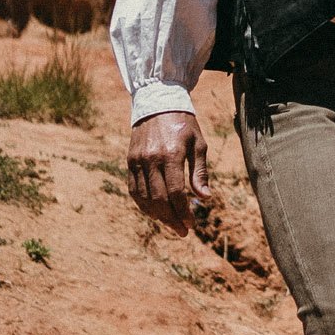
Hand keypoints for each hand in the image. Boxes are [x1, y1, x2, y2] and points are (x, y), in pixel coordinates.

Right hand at [128, 108, 208, 228]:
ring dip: (157, 215)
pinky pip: (134, 190)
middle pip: (159, 199)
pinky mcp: (130, 162)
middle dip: (171, 219)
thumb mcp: (198, 144)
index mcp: (171, 154)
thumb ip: (199, 172)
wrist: (157, 103)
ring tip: (170, 224)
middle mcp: (151, 159)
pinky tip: (154, 213)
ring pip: (144, 198)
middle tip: (182, 231)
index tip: (191, 224)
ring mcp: (138, 161)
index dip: (183, 212)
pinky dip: (143, 205)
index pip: (176, 192)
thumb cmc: (183, 124)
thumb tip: (205, 198)